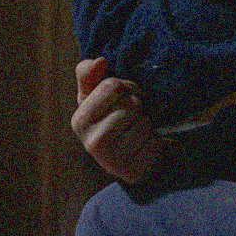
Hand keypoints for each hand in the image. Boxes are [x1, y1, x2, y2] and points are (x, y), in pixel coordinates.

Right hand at [71, 57, 171, 183]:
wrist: (123, 154)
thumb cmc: (108, 117)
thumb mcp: (93, 94)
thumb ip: (89, 73)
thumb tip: (100, 61)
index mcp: (79, 121)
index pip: (112, 86)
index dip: (125, 87)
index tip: (123, 97)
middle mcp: (91, 143)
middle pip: (130, 105)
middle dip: (137, 106)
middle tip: (132, 116)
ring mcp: (111, 162)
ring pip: (144, 125)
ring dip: (146, 124)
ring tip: (136, 130)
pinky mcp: (132, 173)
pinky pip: (155, 145)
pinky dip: (155, 142)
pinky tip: (143, 145)